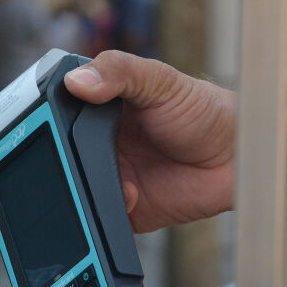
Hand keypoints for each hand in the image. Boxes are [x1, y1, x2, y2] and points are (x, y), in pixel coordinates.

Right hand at [63, 50, 234, 232]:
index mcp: (97, 110)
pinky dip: (104, 209)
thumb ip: (121, 71)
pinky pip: (96, 215)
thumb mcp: (161, 80)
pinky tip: (131, 194)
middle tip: (78, 155)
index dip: (47, 118)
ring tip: (115, 177)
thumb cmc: (206, 112)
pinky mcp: (120, 207)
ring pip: (73, 186)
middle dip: (61, 159)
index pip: (57, 113)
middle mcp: (96, 144)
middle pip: (59, 154)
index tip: (50, 122)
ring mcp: (106, 176)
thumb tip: (77, 80)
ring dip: (83, 186)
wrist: (239, 158)